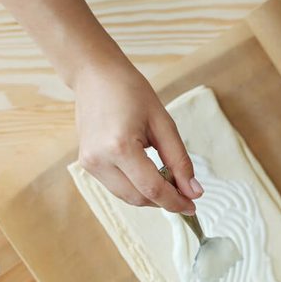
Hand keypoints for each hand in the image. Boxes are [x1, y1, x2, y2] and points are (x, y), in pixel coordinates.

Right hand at [74, 62, 201, 213]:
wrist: (95, 75)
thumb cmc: (131, 92)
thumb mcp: (163, 123)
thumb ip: (179, 160)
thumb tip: (193, 192)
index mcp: (119, 147)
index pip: (152, 188)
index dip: (175, 201)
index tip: (193, 207)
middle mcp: (99, 160)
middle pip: (138, 198)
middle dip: (164, 201)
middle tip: (186, 196)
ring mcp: (88, 163)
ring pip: (127, 197)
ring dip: (151, 197)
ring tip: (171, 185)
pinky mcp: (86, 163)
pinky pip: (117, 187)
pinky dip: (137, 187)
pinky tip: (152, 176)